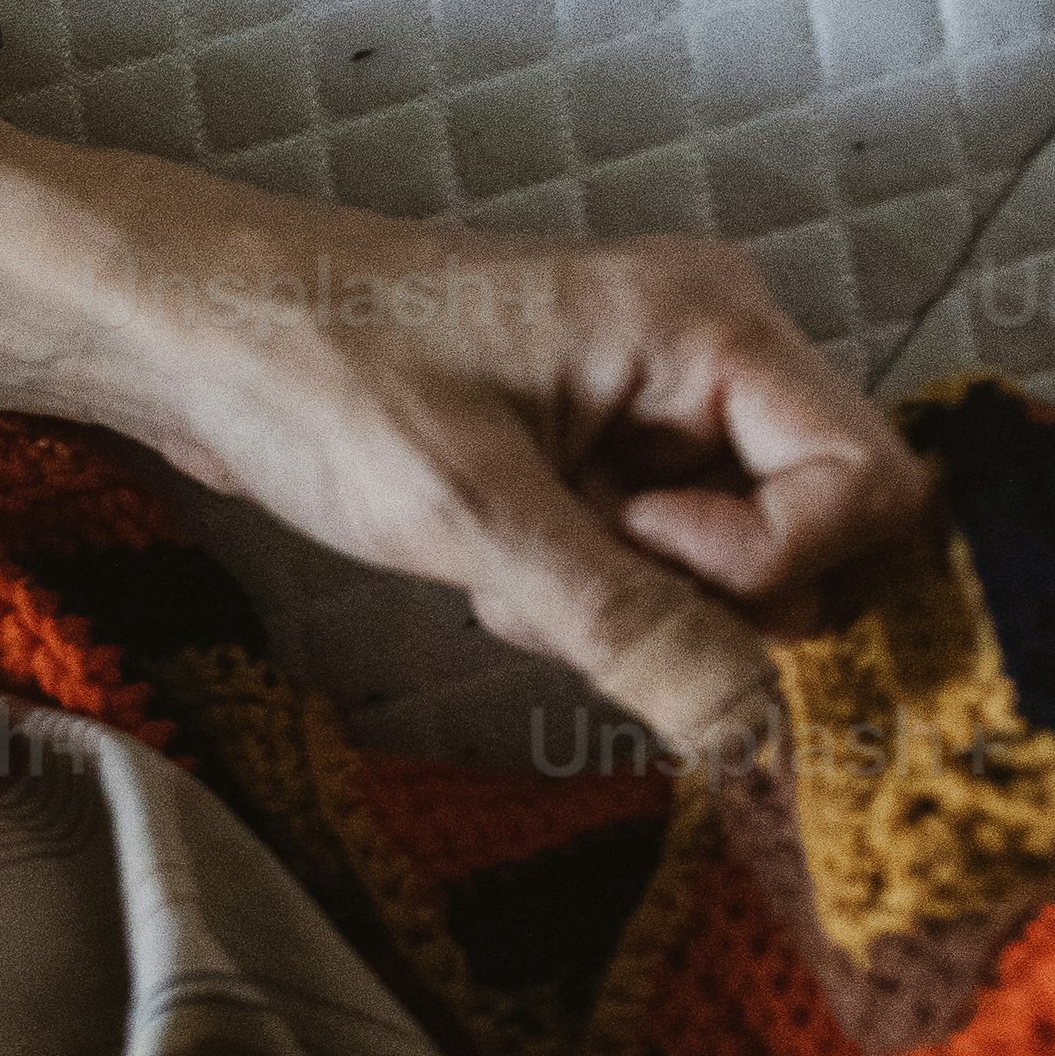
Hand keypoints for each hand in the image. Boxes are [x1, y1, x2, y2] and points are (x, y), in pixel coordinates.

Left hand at [75, 180, 926, 755]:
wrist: (183, 331)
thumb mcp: (473, 517)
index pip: (871, 485)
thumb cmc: (313, 374)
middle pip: (811, 534)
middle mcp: (709, 353)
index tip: (636, 548)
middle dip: (693, 596)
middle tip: (555, 573)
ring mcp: (652, 406)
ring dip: (622, 604)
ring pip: (723, 567)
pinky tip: (486, 562)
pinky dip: (577, 592)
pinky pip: (648, 564)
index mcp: (712, 323)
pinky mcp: (596, 454)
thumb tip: (764, 732)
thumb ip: (631, 625)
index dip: (774, 561)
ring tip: (499, 558)